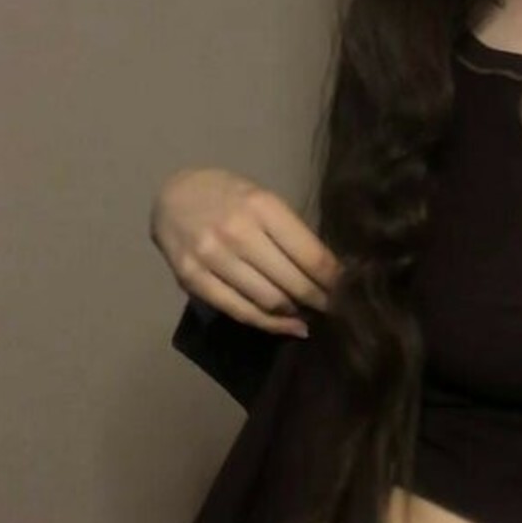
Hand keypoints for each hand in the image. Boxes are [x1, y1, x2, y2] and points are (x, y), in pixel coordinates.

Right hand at [150, 169, 340, 335]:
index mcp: (262, 206)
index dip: (334, 280)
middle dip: (320, 300)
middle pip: (292, 282)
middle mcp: (237, 231)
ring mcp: (212, 257)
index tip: (349, 291)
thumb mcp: (262, 199)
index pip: (310, 254)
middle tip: (336, 309)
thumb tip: (328, 272)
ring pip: (268, 300)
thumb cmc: (228, 196)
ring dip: (296, 313)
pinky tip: (288, 326)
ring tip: (310, 315)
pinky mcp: (192, 279)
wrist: (172, 196)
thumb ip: (289, 232)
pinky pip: (240, 311)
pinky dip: (269, 324)